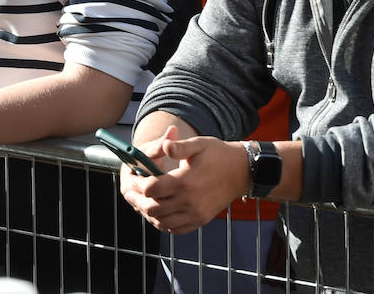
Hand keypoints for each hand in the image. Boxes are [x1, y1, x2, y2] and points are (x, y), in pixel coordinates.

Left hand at [119, 126, 249, 234]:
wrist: (242, 171)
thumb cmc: (218, 154)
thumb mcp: (198, 145)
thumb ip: (178, 146)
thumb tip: (164, 145)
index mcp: (185, 181)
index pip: (151, 189)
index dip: (138, 183)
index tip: (133, 177)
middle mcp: (189, 201)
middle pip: (152, 209)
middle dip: (138, 200)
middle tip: (131, 192)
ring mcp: (196, 214)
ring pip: (162, 222)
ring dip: (149, 213)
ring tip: (143, 201)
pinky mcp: (201, 220)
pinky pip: (176, 229)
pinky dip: (163, 223)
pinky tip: (159, 212)